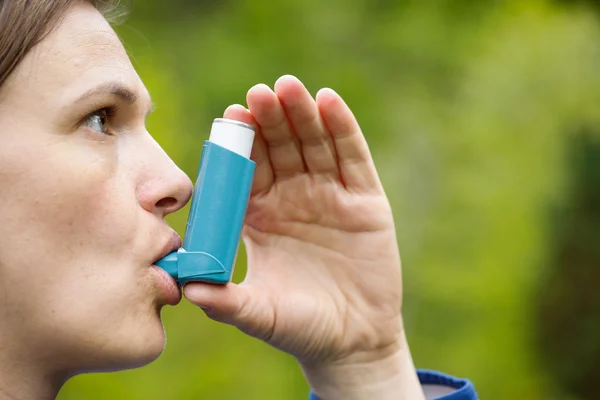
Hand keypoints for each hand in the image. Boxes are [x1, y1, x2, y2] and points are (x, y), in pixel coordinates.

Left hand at [184, 75, 423, 398]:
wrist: (352, 341)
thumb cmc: (299, 326)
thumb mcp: (259, 313)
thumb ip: (226, 301)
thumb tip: (187, 289)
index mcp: (260, 214)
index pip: (247, 168)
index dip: (240, 143)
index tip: (230, 118)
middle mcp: (292, 197)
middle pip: (279, 147)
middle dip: (268, 119)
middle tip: (257, 94)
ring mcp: (329, 194)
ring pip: (313, 143)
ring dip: (301, 114)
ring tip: (288, 88)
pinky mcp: (364, 199)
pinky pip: (352, 157)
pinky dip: (342, 128)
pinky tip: (329, 101)